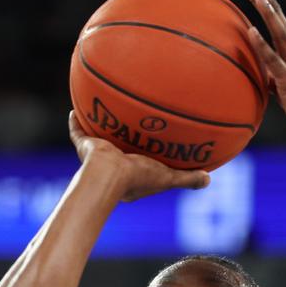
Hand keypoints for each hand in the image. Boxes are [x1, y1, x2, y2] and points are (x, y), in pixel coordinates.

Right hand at [68, 112, 209, 201]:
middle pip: (119, 150)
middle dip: (123, 140)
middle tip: (129, 127)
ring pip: (99, 139)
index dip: (145, 161)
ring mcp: (98, 156)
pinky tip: (76, 107)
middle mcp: (112, 167)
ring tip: (105, 111)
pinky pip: (78, 132)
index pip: (138, 166)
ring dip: (101, 127)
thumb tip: (209, 179)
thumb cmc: (138, 178)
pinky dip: (76, 122)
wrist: (109, 174)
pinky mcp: (86, 146)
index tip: (151, 151)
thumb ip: (187, 178)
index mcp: (129, 178)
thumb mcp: (168, 178)